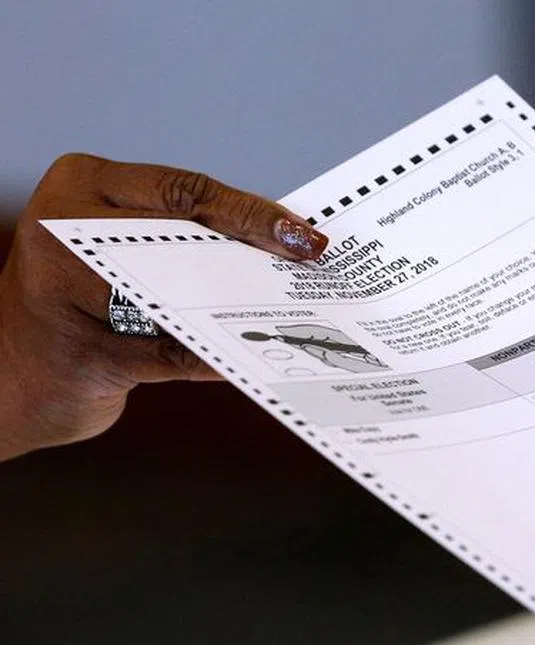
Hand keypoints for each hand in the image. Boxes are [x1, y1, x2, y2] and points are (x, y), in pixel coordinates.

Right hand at [0, 154, 328, 460]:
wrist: (9, 373)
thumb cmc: (81, 301)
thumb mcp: (121, 247)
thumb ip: (179, 235)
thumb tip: (278, 240)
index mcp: (80, 186)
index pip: (185, 190)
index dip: (253, 212)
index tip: (303, 234)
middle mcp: (66, 228)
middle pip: (186, 237)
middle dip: (255, 252)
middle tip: (310, 264)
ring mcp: (66, 291)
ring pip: (178, 294)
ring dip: (241, 304)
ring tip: (291, 308)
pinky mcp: (84, 353)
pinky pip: (170, 352)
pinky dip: (217, 355)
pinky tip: (253, 358)